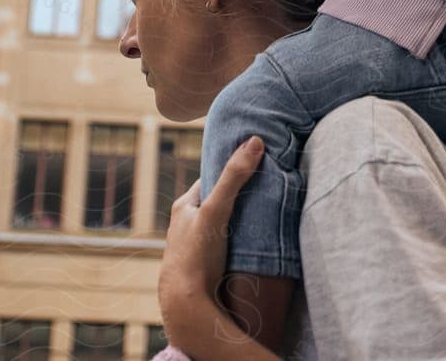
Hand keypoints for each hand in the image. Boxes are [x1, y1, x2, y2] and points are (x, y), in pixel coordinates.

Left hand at [159, 137, 264, 350]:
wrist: (186, 304)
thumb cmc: (195, 254)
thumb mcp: (216, 209)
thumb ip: (234, 177)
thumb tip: (254, 141)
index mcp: (183, 207)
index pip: (210, 180)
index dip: (229, 172)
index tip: (251, 165)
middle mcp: (185, 225)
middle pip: (215, 203)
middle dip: (236, 199)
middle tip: (262, 193)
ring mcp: (193, 248)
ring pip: (219, 227)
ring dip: (236, 224)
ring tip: (260, 220)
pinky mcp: (202, 268)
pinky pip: (221, 248)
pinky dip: (234, 245)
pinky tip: (248, 248)